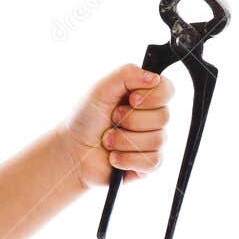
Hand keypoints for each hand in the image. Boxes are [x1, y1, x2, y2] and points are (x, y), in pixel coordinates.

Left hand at [56, 64, 175, 188]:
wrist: (72, 151)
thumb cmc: (85, 119)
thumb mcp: (100, 89)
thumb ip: (126, 74)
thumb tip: (155, 77)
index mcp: (143, 96)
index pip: (167, 90)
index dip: (151, 96)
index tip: (131, 99)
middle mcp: (151, 117)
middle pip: (163, 116)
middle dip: (130, 120)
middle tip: (111, 120)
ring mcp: (151, 141)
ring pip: (157, 140)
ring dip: (123, 140)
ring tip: (107, 140)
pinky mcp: (147, 163)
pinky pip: (152, 161)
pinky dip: (127, 158)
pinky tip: (113, 157)